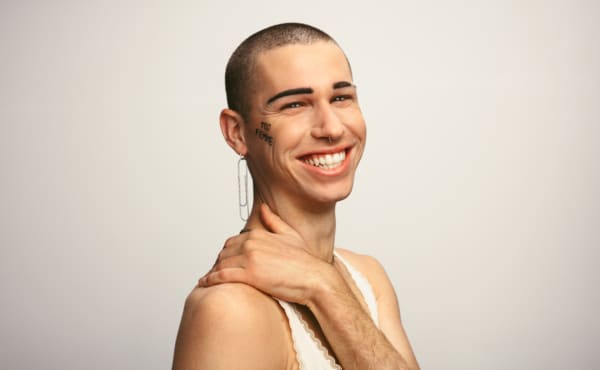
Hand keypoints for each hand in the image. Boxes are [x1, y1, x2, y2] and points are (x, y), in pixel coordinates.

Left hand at [198, 204, 334, 304]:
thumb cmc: (305, 261)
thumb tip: (263, 208)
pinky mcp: (249, 275)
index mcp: (259, 234)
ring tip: (206, 280)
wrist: (315, 279)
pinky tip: (205, 283)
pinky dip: (210, 279)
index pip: (231, 242)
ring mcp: (250, 258)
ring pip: (221, 264)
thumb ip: (273, 221)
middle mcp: (251, 243)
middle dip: (218, 262)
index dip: (225, 253)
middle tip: (213, 273)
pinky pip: (222, 276)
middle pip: (224, 253)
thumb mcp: (290, 235)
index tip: (223, 262)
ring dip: (212, 272)